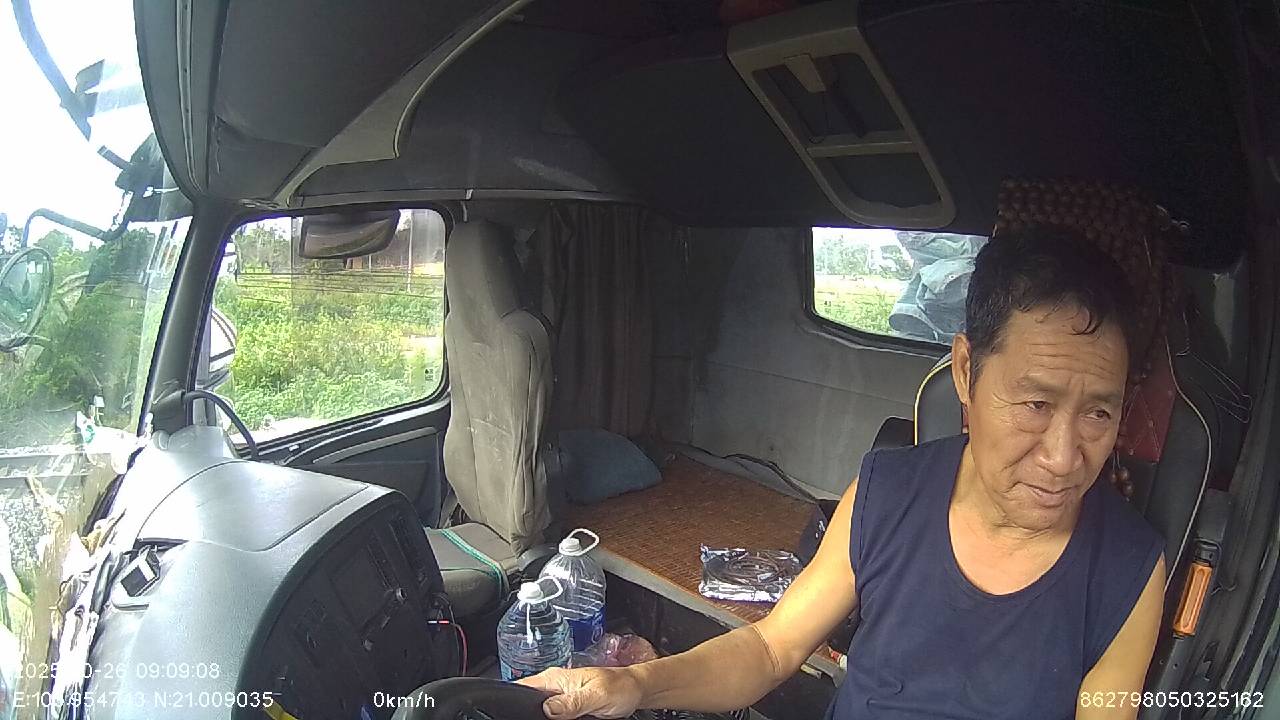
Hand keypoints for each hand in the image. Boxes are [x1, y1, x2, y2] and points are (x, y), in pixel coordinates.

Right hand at [515, 666, 643, 718]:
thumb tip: (549, 708)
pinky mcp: (568, 709)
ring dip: (544, 717)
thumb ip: (573, 701)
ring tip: (571, 716)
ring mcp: (561, 699)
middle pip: (529, 702)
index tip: (522, 714)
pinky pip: (553, 716)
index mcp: (556, 678)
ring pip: (541, 712)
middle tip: (560, 718)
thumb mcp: (597, 695)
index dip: (518, 701)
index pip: (524, 687)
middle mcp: (555, 687)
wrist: (635, 691)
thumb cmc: (620, 686)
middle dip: (532, 713)